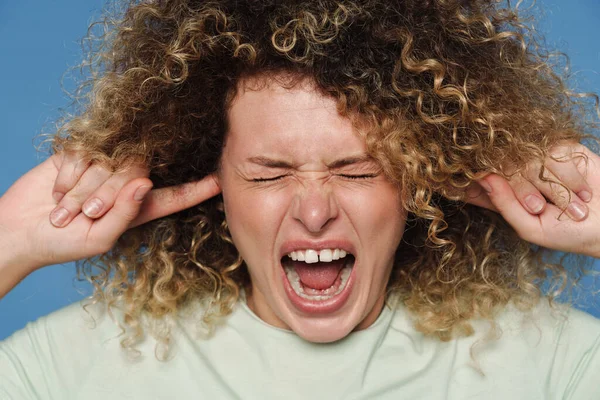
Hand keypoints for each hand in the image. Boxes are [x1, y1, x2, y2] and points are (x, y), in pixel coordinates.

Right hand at [0, 153, 220, 272]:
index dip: (198, 189)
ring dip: (84, 188)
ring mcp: (103, 166)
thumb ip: (125, 213)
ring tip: (67, 208)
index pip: (175, 196)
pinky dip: (69, 174)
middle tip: (85, 213)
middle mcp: (125, 185)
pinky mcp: (79, 152)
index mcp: (138, 209)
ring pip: (109, 162)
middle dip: (109, 194)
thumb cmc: (62, 243)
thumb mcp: (98, 239)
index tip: (221, 180)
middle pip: (137, 172)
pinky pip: (83, 153)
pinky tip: (58, 190)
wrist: (18, 230)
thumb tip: (146, 182)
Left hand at [465, 142, 599, 257]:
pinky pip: (554, 152)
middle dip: (523, 189)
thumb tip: (482, 176)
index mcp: (503, 195)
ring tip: (570, 206)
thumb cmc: (570, 233)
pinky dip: (568, 175)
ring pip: (529, 159)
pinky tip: (580, 191)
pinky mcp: (562, 148)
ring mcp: (539, 159)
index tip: (463, 182)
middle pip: (502, 166)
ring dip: (552, 186)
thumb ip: (504, 204)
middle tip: (541, 208)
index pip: (477, 180)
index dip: (470, 179)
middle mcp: (518, 174)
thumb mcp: (531, 227)